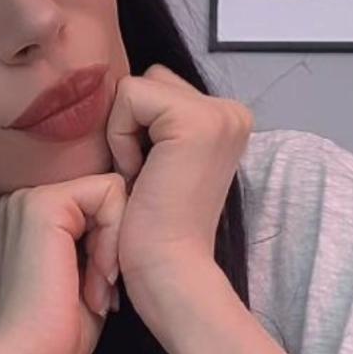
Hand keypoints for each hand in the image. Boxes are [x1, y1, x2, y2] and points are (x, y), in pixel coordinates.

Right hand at [0, 173, 126, 353]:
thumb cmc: (61, 330)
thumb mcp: (88, 273)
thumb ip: (99, 238)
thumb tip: (139, 215)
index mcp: (33, 216)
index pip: (100, 200)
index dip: (114, 241)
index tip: (102, 286)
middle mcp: (26, 199)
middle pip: (107, 193)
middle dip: (115, 242)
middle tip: (101, 289)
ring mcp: (30, 198)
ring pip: (111, 191)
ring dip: (115, 243)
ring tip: (97, 287)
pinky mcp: (43, 204)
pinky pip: (109, 193)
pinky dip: (114, 237)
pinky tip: (98, 276)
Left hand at [105, 65, 253, 323]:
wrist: (168, 271)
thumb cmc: (153, 231)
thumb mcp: (159, 162)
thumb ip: (157, 125)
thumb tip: (124, 91)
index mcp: (227, 122)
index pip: (158, 90)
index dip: (137, 130)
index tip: (149, 178)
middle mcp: (231, 112)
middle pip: (149, 82)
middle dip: (132, 126)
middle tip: (144, 178)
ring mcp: (219, 114)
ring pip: (137, 87)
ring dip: (124, 133)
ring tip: (142, 177)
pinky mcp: (196, 120)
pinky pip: (130, 97)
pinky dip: (120, 137)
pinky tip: (139, 176)